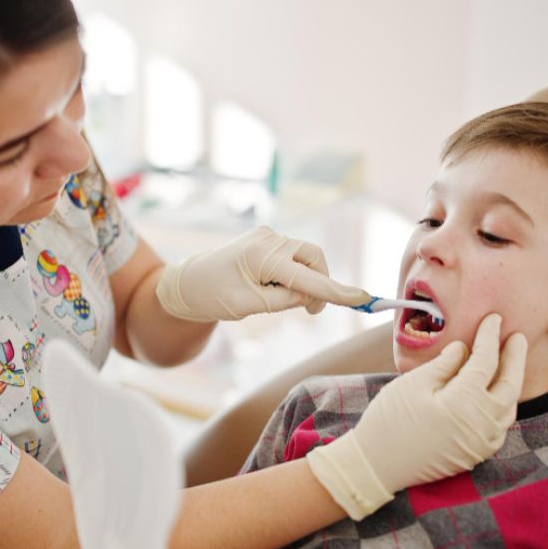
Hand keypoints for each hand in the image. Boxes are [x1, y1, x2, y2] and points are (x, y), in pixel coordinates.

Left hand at [155, 226, 368, 321]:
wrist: (184, 284)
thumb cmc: (210, 297)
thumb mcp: (248, 306)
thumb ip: (284, 301)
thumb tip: (312, 297)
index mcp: (262, 256)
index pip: (309, 277)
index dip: (337, 291)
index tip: (363, 299)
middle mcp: (268, 239)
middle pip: (314, 259)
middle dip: (320, 284)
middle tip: (310, 312)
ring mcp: (267, 236)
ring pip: (305, 258)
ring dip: (305, 280)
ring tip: (282, 300)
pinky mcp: (264, 240)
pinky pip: (291, 256)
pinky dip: (293, 274)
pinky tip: (273, 288)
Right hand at [306, 314, 526, 518]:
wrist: (378, 466)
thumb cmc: (390, 420)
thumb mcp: (414, 383)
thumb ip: (445, 364)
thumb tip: (464, 349)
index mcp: (466, 401)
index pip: (487, 361)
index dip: (490, 337)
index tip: (494, 319)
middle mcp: (483, 423)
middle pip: (510, 383)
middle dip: (515, 358)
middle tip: (517, 337)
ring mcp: (484, 442)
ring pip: (509, 406)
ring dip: (512, 382)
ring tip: (509, 362)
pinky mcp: (477, 454)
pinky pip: (500, 425)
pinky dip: (503, 405)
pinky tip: (495, 393)